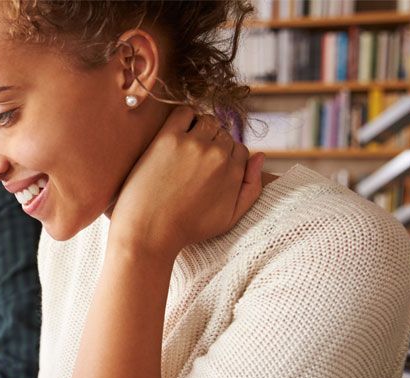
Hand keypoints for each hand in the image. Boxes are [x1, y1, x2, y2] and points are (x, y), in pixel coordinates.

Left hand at [109, 106, 264, 258]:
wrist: (149, 233)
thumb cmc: (187, 229)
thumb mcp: (230, 218)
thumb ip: (252, 188)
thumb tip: (260, 156)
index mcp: (234, 171)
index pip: (240, 149)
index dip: (225, 158)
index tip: (208, 170)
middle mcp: (218, 154)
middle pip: (224, 134)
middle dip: (213, 144)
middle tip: (193, 162)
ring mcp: (193, 144)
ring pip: (207, 121)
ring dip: (200, 129)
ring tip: (185, 148)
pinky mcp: (167, 139)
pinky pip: (183, 112)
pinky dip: (183, 117)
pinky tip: (176, 134)